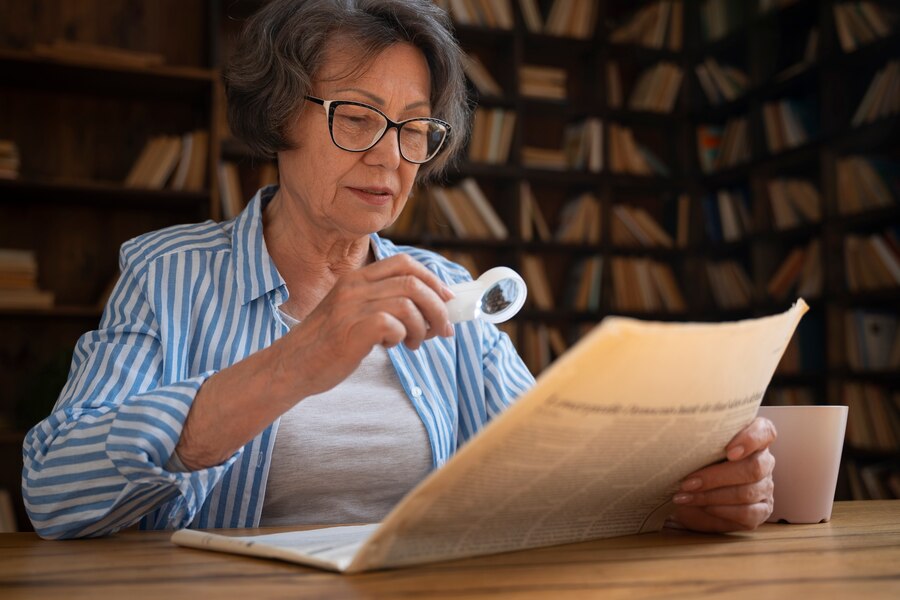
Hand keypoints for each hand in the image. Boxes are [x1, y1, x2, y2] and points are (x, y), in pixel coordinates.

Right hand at [276, 254, 454, 398]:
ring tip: (414, 344)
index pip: (404, 263)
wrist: (291, 366)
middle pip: (413, 283)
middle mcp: (354, 287)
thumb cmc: (327, 344)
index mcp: (356, 278)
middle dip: (438, 307)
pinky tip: (393, 347)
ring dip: (423, 327)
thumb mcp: (352, 312)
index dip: (432, 280)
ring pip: (408, 304)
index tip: (446, 300)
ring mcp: (351, 308)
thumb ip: (383, 304)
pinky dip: (403, 337)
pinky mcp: (351, 331)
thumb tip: (432, 310)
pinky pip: (393, 325)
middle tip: (443, 330)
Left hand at [668, 417, 776, 531]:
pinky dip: (721, 510)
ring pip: (747, 492)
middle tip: (688, 482)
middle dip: (716, 477)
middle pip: (753, 467)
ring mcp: (765, 487)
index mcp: (754, 437)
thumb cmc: (695, 464)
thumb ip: (700, 442)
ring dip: (712, 496)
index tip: (729, 451)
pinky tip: (703, 507)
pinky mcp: (762, 510)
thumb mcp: (696, 449)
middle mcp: (764, 461)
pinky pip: (747, 513)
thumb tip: (680, 440)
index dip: (750, 440)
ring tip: (686, 496)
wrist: (691, 495)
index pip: (765, 431)